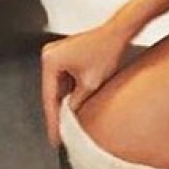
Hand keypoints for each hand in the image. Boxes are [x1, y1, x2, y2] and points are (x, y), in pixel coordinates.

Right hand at [40, 22, 132, 143]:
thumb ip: (76, 103)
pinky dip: (71, 90)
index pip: (49, 97)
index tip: (54, 135)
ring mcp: (57, 53)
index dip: (53, 120)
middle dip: (58, 111)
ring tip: (68, 120)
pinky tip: (76, 102)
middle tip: (60, 133)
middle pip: (52, 91)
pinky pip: (64, 78)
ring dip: (65, 100)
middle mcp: (50, 55)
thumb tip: (70, 114)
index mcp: (50, 61)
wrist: (118, 33)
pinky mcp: (66, 54)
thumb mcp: (89, 84)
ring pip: (59, 86)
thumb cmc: (106, 50)